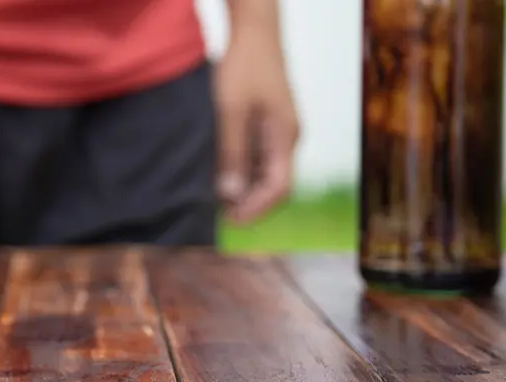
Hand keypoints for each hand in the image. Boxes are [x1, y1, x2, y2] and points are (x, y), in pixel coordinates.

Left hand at [213, 14, 299, 224]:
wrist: (255, 34)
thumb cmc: (244, 68)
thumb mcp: (231, 111)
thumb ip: (232, 153)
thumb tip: (231, 196)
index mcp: (285, 137)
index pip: (279, 187)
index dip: (257, 209)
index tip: (232, 222)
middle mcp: (287, 138)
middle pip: (275, 184)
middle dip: (251, 204)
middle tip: (220, 218)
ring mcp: (279, 132)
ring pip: (266, 172)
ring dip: (245, 189)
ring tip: (217, 202)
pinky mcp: (269, 125)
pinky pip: (260, 157)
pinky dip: (243, 171)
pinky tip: (221, 176)